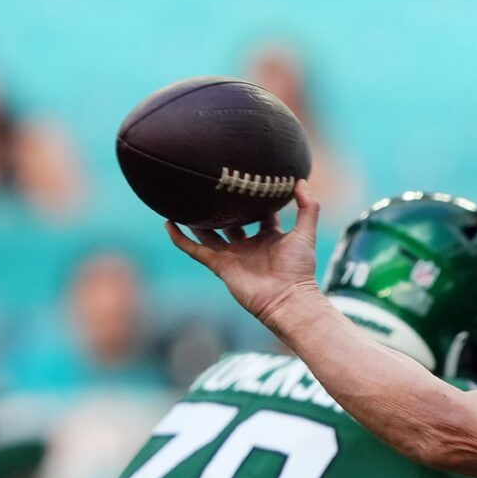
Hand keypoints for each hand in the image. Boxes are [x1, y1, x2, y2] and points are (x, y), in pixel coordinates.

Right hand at [167, 182, 324, 329]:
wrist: (288, 298)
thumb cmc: (299, 270)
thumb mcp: (305, 233)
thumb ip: (308, 207)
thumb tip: (300, 181)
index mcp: (269, 238)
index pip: (259, 214)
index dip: (255, 199)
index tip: (246, 179)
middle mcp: (249, 245)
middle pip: (231, 222)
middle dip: (221, 207)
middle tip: (210, 185)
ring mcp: (233, 256)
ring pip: (209, 233)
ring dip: (196, 220)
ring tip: (182, 200)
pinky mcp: (219, 265)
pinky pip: (195, 250)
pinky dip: (181, 239)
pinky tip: (168, 223)